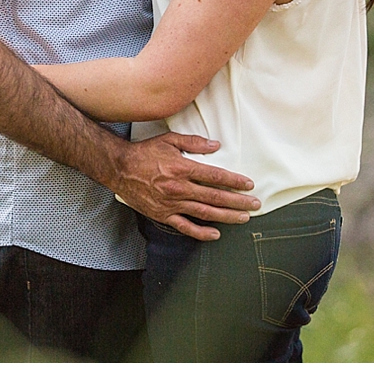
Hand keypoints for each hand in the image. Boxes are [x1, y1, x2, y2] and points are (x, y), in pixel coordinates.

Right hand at [113, 132, 260, 240]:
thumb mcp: (168, 140)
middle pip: (215, 197)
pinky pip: (185, 227)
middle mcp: (179, 188)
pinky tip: (215, 234)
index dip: (235, 181)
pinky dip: (202, 232)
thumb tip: (216, 145)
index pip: (216, 176)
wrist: (118, 168)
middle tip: (255, 204)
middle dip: (238, 201)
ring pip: (205, 213)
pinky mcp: (162, 215)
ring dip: (227, 216)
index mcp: (182, 168)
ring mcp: (171, 204)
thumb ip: (193, 143)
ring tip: (243, 218)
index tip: (248, 185)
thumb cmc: (143, 153)